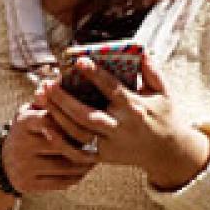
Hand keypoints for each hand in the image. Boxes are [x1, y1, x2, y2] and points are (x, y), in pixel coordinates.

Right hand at [2, 93, 99, 193]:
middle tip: (101, 140)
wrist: (2, 163)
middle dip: (83, 143)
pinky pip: (60, 183)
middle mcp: (20, 144)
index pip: (53, 119)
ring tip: (98, 156)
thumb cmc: (28, 130)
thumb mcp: (31, 111)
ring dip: (85, 162)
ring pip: (65, 166)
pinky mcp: (27, 185)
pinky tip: (85, 170)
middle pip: (62, 144)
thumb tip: (65, 78)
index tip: (90, 120)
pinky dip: (76, 176)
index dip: (72, 120)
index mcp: (22, 121)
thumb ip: (48, 98)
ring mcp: (23, 166)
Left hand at [41, 54, 209, 191]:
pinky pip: (79, 154)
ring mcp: (111, 145)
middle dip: (65, 100)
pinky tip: (45, 127)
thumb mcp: (163, 92)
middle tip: (47, 83)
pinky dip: (61, 143)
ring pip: (79, 133)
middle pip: (88, 115)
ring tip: (41, 98)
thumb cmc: (163, 116)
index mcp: (135, 108)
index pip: (113, 90)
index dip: (96, 75)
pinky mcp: (104, 157)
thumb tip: (142, 51)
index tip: (79, 61)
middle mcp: (121, 128)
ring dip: (57, 116)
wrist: (168, 152)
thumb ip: (152, 71)